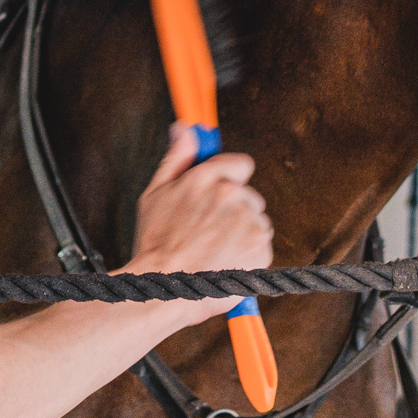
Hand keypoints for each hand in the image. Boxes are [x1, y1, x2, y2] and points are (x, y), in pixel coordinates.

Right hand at [123, 124, 272, 322]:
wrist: (165, 289)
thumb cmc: (155, 244)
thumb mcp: (156, 194)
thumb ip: (177, 158)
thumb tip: (185, 128)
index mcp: (206, 178)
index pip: (241, 165)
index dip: (232, 180)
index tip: (222, 195)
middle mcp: (231, 194)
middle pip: (249, 197)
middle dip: (235, 211)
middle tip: (209, 233)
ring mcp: (248, 221)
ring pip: (256, 223)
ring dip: (242, 234)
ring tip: (214, 252)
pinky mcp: (261, 248)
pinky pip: (262, 247)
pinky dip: (249, 256)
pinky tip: (225, 264)